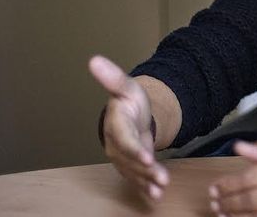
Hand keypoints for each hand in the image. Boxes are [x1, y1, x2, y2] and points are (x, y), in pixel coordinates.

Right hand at [88, 55, 169, 200]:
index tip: (147, 158)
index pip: (123, 139)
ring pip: (133, 171)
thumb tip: (94, 60)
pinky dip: (145, 187)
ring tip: (161, 189)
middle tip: (162, 179)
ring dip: (147, 181)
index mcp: (115, 124)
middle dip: (146, 170)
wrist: (131, 114)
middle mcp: (115, 144)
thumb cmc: (129, 100)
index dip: (134, 150)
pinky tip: (155, 196)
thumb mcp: (127, 86)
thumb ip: (114, 78)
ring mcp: (121, 157)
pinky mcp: (128, 165)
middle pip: (130, 160)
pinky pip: (135, 178)